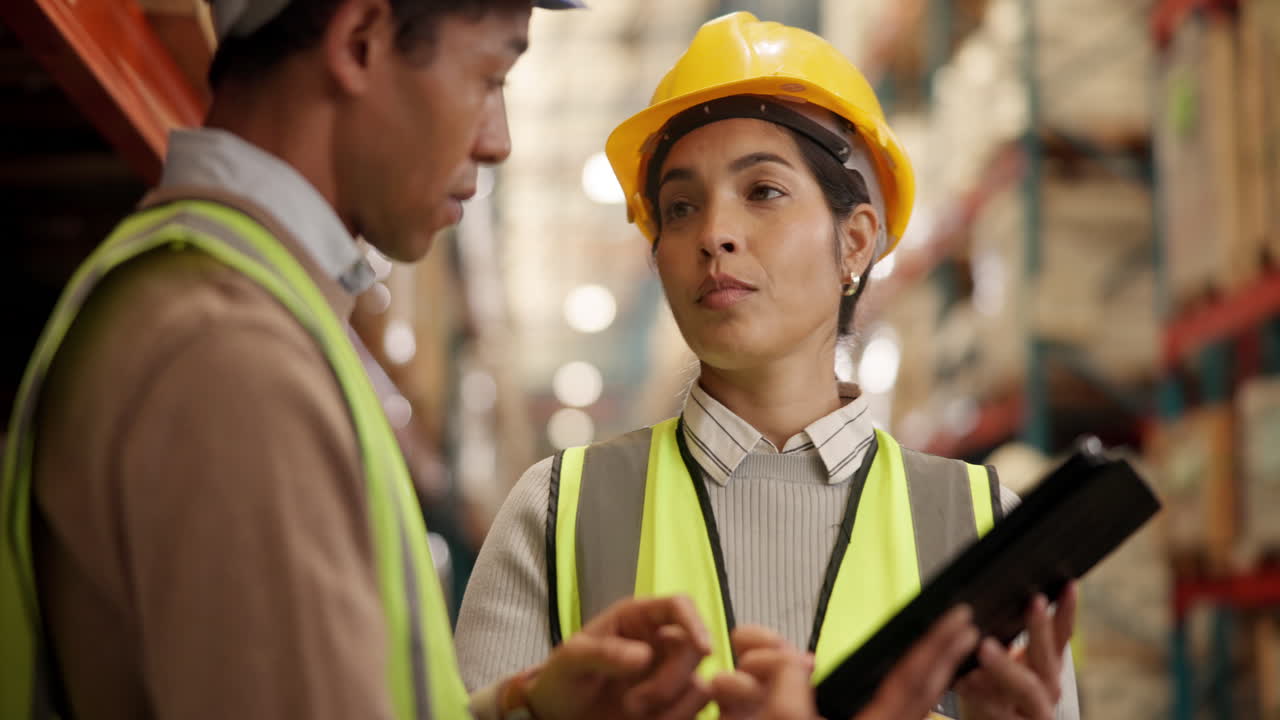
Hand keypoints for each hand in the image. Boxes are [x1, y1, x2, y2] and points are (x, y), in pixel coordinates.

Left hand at [526, 595, 712, 719]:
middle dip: (671, 679)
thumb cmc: (563, 679)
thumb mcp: (571, 660)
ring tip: (633, 713)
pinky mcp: (672, 705)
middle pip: (694, 649)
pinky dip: (677, 719)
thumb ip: (603, 652)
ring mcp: (668, 675)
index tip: (704, 649)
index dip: (696, 623)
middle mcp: (659, 643)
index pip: (679, 606)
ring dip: (672, 705)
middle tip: (634, 703)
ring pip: (699, 684)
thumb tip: (644, 655)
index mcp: (637, 619)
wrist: (560, 717)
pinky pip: (694, 711)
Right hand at [711, 608, 977, 719]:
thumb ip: (787, 688)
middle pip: (928, 693)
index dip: (936, 646)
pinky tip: (915, 685)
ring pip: (919, 707)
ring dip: (936, 676)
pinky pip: (901, 715)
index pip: (912, 680)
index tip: (956, 620)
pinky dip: (917, 694)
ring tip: (949, 652)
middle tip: (966, 628)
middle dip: (948, 658)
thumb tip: (794, 660)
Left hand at [956, 582, 1077, 719]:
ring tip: (986, 648)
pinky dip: (979, 694)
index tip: (1067, 585)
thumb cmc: (996, 692)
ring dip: (1006, 666)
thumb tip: (995, 597)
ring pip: (1026, 687)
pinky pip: (995, 710)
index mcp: (1047, 666)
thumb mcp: (1008, 661)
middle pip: (1048, 657)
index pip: (1062, 634)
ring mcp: (1034, 710)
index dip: (1067, 611)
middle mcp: (1048, 688)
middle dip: (1040, 629)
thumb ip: (1008, 637)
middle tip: (1034, 603)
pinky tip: (964, 680)